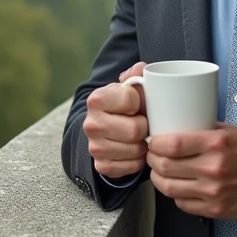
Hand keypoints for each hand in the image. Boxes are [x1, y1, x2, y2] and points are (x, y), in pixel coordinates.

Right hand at [83, 63, 149, 178]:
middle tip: (144, 124)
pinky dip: (138, 161)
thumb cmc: (124, 105)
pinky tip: (134, 151)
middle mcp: (91, 123)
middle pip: (134, 129)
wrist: (106, 129)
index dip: (141, 101)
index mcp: (97, 99)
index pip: (129, 98)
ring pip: (135, 150)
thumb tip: (141, 70)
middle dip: (145, 127)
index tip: (138, 104)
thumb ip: (137, 74)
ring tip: (140, 138)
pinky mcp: (101, 165)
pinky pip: (131, 167)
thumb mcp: (129, 86)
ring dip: (143, 145)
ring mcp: (94, 147)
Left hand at [146, 125, 236, 219]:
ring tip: (160, 171)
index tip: (152, 141)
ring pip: (169, 188)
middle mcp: (213, 169)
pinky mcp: (215, 209)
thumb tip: (173, 128)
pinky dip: (175, 194)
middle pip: (165, 167)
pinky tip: (178, 185)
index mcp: (215, 145)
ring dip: (158, 178)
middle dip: (152, 159)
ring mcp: (213, 192)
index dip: (155, 143)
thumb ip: (201, 131)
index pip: (172, 145)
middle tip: (152, 155)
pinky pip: (182, 204)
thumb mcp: (228, 131)